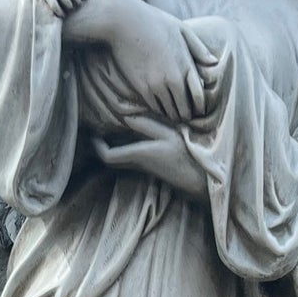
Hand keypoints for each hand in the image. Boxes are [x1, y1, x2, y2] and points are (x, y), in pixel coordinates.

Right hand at [64, 0, 205, 121]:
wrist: (124, 22)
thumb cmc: (154, 21)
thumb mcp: (181, 29)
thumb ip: (198, 48)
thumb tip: (214, 62)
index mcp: (186, 64)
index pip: (199, 96)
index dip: (200, 107)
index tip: (199, 110)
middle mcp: (174, 79)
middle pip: (185, 109)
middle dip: (187, 114)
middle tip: (186, 117)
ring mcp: (157, 85)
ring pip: (169, 112)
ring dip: (173, 115)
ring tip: (174, 115)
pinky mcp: (142, 88)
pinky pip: (154, 107)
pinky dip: (159, 110)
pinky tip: (160, 108)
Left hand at [94, 118, 211, 199]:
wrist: (204, 180)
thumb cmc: (190, 154)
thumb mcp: (171, 133)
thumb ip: (148, 124)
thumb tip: (126, 117)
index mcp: (140, 154)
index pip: (108, 156)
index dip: (97, 146)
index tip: (93, 134)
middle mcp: (139, 163)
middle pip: (111, 161)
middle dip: (101, 147)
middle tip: (98, 130)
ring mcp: (145, 168)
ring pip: (120, 160)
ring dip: (113, 147)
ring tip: (111, 129)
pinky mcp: (152, 168)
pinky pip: (130, 159)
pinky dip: (124, 148)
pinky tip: (130, 135)